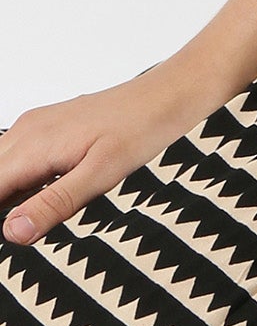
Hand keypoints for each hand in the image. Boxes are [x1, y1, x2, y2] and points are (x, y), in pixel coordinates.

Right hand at [0, 62, 233, 247]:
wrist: (172, 93)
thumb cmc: (144, 127)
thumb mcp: (102, 174)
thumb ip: (54, 202)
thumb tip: (12, 232)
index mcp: (33, 145)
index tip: (10, 232)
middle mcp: (27, 131)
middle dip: (3, 207)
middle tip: (32, 224)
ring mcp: (37, 126)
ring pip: (2, 169)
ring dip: (10, 196)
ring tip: (50, 205)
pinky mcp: (49, 127)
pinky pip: (18, 158)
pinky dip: (22, 182)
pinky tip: (47, 193)